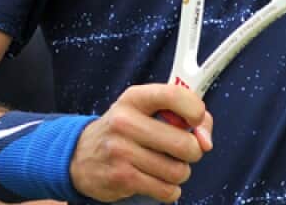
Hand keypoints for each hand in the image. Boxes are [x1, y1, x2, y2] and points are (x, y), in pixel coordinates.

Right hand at [70, 85, 213, 202]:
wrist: (80, 155)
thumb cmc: (124, 130)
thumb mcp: (146, 111)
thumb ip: (184, 115)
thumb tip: (205, 139)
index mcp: (135, 98)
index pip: (175, 95)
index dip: (195, 110)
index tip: (197, 121)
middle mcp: (125, 122)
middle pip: (184, 144)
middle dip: (192, 151)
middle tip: (182, 151)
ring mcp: (121, 151)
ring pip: (178, 171)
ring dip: (179, 172)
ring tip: (166, 165)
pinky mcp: (121, 178)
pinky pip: (166, 190)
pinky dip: (169, 189)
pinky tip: (157, 179)